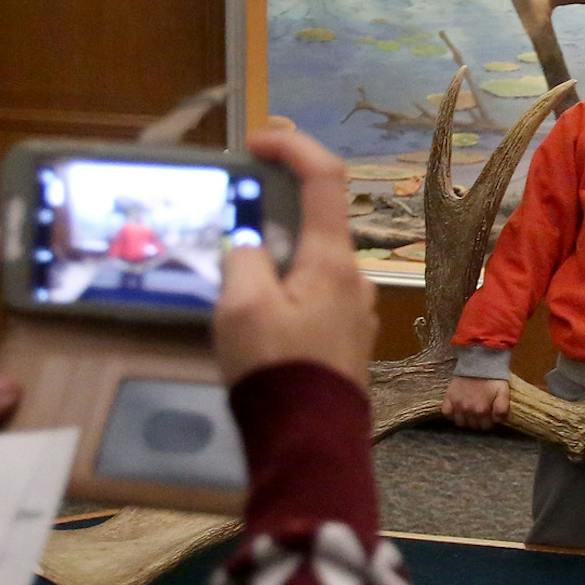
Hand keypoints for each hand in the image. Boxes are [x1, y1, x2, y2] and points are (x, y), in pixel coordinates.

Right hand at [214, 130, 377, 389]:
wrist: (310, 443)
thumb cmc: (276, 369)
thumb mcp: (240, 306)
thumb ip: (242, 259)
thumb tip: (248, 245)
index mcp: (333, 260)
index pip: (325, 178)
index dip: (293, 147)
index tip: (257, 142)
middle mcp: (354, 278)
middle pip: (314, 224)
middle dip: (272, 213)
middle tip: (229, 221)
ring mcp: (355, 311)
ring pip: (311, 265)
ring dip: (275, 259)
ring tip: (231, 282)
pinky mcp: (346, 341)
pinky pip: (313, 298)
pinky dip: (285, 291)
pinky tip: (254, 318)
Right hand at [443, 375, 510, 430]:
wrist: (479, 362)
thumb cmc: (492, 378)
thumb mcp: (503, 392)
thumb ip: (502, 409)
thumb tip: (497, 421)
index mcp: (482, 410)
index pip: (485, 427)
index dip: (489, 421)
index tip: (490, 415)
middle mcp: (468, 410)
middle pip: (473, 426)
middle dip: (478, 421)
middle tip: (481, 411)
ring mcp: (457, 405)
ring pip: (460, 423)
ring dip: (466, 419)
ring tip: (471, 411)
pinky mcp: (448, 398)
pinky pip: (447, 414)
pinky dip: (452, 414)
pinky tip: (458, 409)